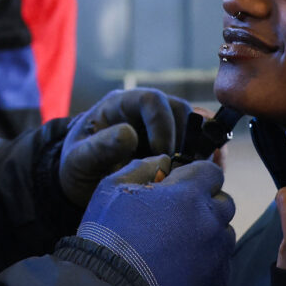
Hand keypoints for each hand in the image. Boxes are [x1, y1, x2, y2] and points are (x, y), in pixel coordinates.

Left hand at [59, 88, 191, 205]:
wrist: (83, 186)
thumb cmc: (78, 167)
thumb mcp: (80, 160)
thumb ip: (100, 147)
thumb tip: (129, 134)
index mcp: (120, 105)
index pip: (151, 99)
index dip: (162, 124)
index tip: (161, 154)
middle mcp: (145, 111)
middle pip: (179, 111)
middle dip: (184, 140)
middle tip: (178, 170)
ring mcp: (162, 127)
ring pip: (194, 127)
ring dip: (198, 150)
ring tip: (191, 175)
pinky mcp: (174, 145)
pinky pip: (200, 144)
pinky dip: (207, 157)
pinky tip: (204, 174)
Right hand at [77, 157, 236, 285]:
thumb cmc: (108, 236)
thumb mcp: (112, 188)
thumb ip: (142, 167)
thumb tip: (163, 162)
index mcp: (189, 194)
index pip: (212, 172)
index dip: (195, 176)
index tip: (179, 186)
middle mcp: (210, 220)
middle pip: (224, 202)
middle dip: (205, 203)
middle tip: (178, 215)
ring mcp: (216, 252)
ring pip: (225, 233)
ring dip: (209, 233)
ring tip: (180, 243)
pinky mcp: (216, 280)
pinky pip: (223, 264)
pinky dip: (209, 262)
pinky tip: (185, 267)